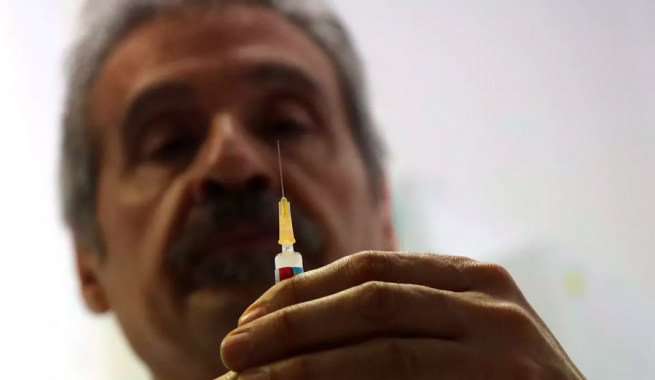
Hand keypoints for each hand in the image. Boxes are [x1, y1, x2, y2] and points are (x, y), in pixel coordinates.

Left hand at [217, 251, 585, 378]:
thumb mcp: (459, 337)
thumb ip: (399, 321)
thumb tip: (296, 327)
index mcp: (471, 275)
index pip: (370, 267)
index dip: (303, 291)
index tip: (252, 316)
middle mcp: (488, 298)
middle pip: (367, 298)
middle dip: (292, 322)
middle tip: (233, 346)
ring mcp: (502, 342)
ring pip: (381, 346)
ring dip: (305, 363)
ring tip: (249, 377)